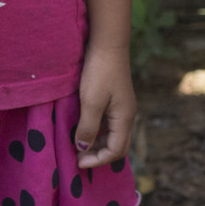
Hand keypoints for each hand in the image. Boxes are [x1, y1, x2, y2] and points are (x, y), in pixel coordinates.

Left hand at [75, 44, 135, 168]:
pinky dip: (98, 132)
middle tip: (77, 157)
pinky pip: (110, 125)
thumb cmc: (99, 72)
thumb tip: (82, 148)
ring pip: (114, 136)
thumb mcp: (90, 101)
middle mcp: (128, 115)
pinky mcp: (116, 100)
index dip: (97, 160)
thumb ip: (87, 127)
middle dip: (99, 155)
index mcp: (125, 118)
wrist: (108, 43)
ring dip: (98, 144)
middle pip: (118, 146)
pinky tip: (83, 129)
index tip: (76, 161)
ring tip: (78, 145)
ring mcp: (123, 107)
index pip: (116, 151)